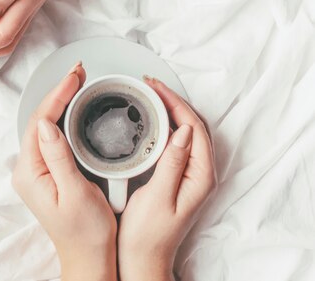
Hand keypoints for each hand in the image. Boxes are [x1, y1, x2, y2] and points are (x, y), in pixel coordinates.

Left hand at [12, 63, 117, 280]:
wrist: (89, 258)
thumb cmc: (86, 233)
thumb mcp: (76, 194)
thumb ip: (59, 158)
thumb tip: (47, 123)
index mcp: (30, 173)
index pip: (40, 122)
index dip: (57, 95)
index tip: (74, 77)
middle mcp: (28, 170)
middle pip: (40, 120)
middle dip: (58, 93)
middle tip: (79, 72)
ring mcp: (36, 171)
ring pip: (45, 126)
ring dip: (60, 102)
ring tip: (78, 83)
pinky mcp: (48, 173)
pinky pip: (52, 138)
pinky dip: (63, 118)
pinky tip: (75, 109)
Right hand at [118, 77, 216, 280]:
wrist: (142, 257)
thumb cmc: (148, 234)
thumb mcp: (158, 196)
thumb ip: (173, 163)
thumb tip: (182, 131)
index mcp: (200, 177)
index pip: (193, 128)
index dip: (175, 103)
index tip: (156, 87)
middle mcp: (199, 174)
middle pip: (192, 126)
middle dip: (173, 101)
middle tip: (150, 85)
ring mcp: (189, 176)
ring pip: (185, 132)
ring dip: (170, 111)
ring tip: (150, 95)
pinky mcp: (178, 177)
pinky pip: (176, 143)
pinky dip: (164, 126)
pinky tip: (150, 120)